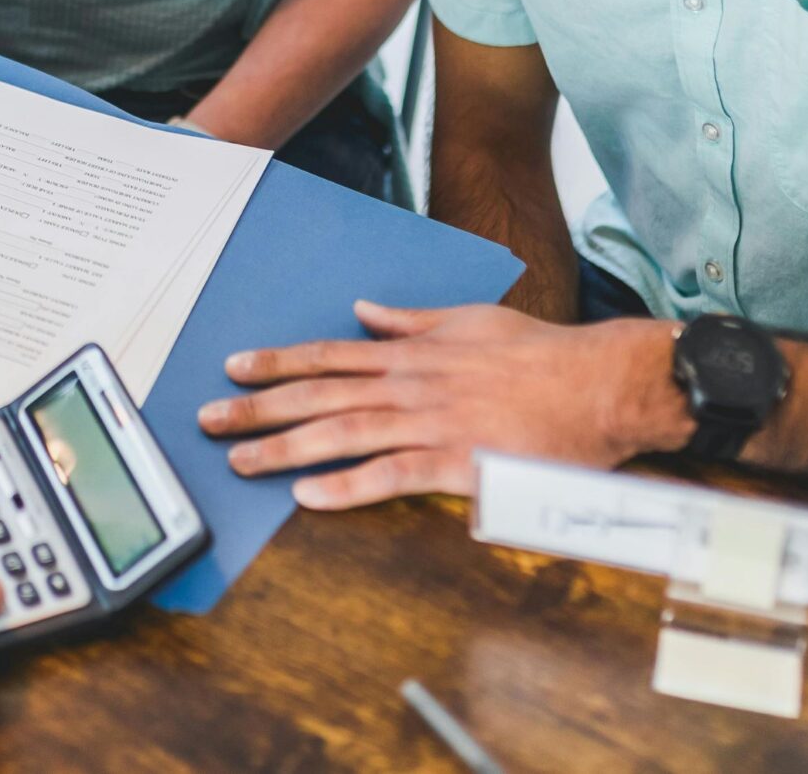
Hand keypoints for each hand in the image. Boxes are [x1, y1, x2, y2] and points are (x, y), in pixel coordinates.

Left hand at [196, 302, 688, 508]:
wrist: (600, 383)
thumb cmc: (542, 354)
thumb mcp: (469, 320)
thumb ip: (412, 321)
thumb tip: (367, 310)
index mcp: (411, 354)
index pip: (328, 356)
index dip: (277, 362)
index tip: (234, 367)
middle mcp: (410, 386)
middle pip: (319, 394)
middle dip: (258, 408)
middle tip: (207, 419)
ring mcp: (431, 424)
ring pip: (342, 434)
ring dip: (285, 448)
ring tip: (240, 461)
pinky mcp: (458, 463)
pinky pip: (393, 476)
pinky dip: (349, 486)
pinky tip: (310, 497)